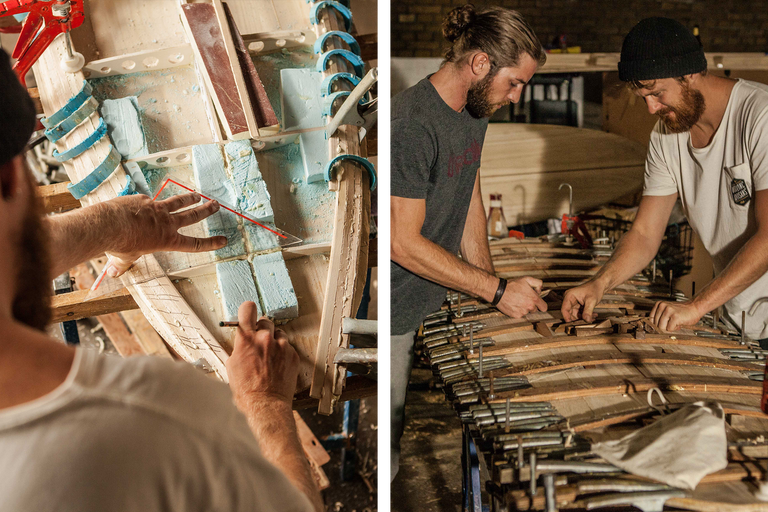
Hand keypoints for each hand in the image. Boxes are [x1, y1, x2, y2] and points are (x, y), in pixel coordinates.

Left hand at [103, 192, 227, 275]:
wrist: (109, 224)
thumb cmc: (119, 244)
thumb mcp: (124, 259)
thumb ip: (122, 265)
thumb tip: (112, 273)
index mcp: (167, 240)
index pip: (194, 244)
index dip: (210, 243)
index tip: (223, 240)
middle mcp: (166, 223)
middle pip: (192, 215)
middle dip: (206, 210)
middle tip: (215, 205)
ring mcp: (156, 209)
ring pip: (177, 202)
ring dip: (189, 198)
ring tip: (197, 195)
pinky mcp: (143, 200)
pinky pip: (148, 201)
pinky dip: (146, 203)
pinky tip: (140, 203)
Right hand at [226, 301, 299, 410]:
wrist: (265, 404)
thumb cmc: (246, 389)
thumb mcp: (233, 365)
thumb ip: (240, 346)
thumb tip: (243, 339)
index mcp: (246, 339)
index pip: (247, 309)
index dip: (247, 310)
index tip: (248, 313)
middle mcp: (265, 338)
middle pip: (265, 321)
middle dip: (261, 330)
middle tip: (259, 344)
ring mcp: (281, 346)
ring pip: (278, 333)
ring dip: (273, 341)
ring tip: (269, 357)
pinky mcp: (293, 354)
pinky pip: (287, 346)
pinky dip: (282, 352)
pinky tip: (276, 365)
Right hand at [496, 277, 546, 317]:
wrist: (499, 291)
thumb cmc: (512, 285)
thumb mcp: (527, 279)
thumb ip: (538, 283)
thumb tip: (540, 290)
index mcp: (534, 299)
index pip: (544, 307)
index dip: (541, 305)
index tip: (537, 303)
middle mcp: (530, 307)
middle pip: (535, 310)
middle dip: (531, 305)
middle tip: (524, 299)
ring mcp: (523, 312)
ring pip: (527, 312)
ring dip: (524, 308)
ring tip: (517, 301)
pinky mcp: (516, 316)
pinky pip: (520, 315)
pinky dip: (517, 311)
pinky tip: (513, 305)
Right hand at [561, 280, 606, 321]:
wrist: (600, 285)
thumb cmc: (594, 288)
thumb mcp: (591, 301)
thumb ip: (588, 311)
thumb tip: (586, 320)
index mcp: (569, 296)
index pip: (564, 309)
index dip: (567, 318)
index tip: (571, 325)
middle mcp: (569, 299)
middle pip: (569, 313)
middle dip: (578, 319)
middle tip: (585, 323)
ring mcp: (573, 302)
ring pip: (575, 314)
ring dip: (583, 317)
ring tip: (592, 318)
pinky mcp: (578, 304)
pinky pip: (579, 313)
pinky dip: (585, 315)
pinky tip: (593, 316)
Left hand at [650, 300, 703, 331]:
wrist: (694, 308)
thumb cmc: (681, 311)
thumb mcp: (667, 310)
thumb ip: (659, 315)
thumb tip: (650, 326)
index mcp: (659, 304)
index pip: (651, 319)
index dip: (656, 324)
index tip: (661, 325)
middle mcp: (662, 306)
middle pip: (656, 324)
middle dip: (664, 326)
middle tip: (672, 323)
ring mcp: (668, 311)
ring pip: (661, 327)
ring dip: (669, 328)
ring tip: (675, 323)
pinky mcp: (675, 316)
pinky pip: (669, 329)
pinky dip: (675, 328)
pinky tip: (679, 323)